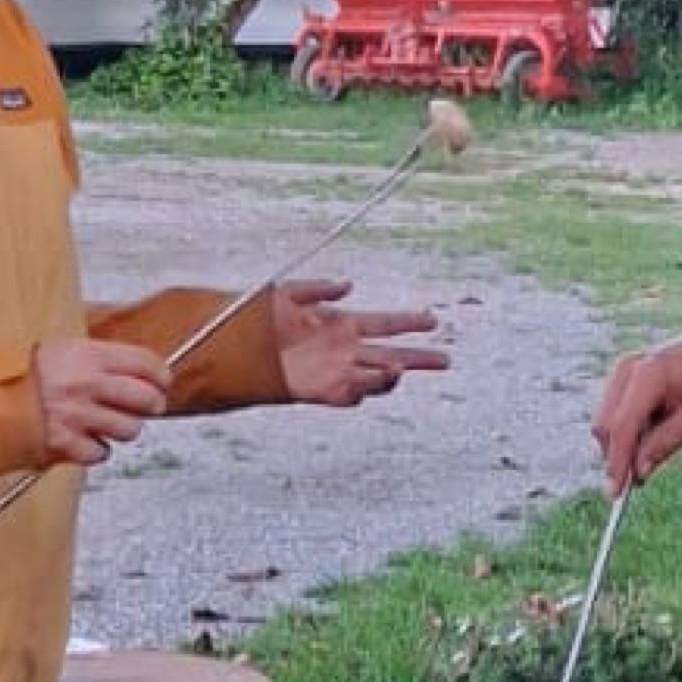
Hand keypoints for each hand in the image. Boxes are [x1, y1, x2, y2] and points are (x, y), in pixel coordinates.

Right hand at [30, 338, 173, 461]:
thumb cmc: (23, 376)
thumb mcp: (63, 351)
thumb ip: (101, 361)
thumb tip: (142, 373)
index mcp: (88, 356)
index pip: (146, 364)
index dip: (161, 376)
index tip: (162, 383)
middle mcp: (87, 384)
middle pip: (147, 400)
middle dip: (152, 406)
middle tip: (145, 407)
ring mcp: (78, 416)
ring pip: (129, 430)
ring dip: (122, 429)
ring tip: (104, 422)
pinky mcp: (66, 443)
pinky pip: (101, 453)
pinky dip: (95, 449)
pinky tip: (83, 438)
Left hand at [272, 276, 448, 406]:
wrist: (236, 349)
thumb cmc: (258, 319)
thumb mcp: (288, 293)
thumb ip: (317, 289)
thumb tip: (347, 286)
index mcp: (342, 325)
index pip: (385, 324)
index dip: (409, 322)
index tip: (432, 321)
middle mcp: (345, 351)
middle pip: (392, 355)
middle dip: (419, 358)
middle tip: (445, 360)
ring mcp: (337, 372)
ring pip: (376, 378)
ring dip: (391, 375)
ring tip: (400, 368)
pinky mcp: (323, 391)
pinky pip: (352, 395)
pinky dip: (366, 389)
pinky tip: (374, 381)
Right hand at [594, 308, 681, 490]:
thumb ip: (666, 443)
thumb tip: (638, 473)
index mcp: (650, 376)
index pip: (623, 426)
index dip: (616, 463)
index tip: (614, 494)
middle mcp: (627, 370)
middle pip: (606, 427)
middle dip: (618, 456)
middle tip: (641, 478)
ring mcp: (619, 372)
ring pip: (605, 423)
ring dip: (623, 444)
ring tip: (659, 440)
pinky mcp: (618, 378)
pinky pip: (611, 414)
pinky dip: (626, 431)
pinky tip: (653, 426)